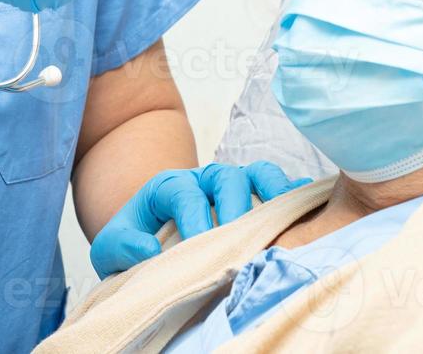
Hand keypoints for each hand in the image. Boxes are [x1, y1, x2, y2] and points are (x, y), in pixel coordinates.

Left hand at [90, 162, 310, 276]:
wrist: (146, 240)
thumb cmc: (133, 244)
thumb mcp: (111, 247)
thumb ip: (121, 246)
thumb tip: (150, 250)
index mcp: (168, 187)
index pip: (184, 192)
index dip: (194, 215)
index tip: (199, 243)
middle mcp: (205, 180)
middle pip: (226, 177)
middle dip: (236, 207)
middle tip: (241, 238)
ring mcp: (235, 186)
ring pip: (258, 173)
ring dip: (273, 192)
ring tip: (284, 219)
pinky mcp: (257, 198)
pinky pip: (281, 187)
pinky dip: (296, 195)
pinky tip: (311, 211)